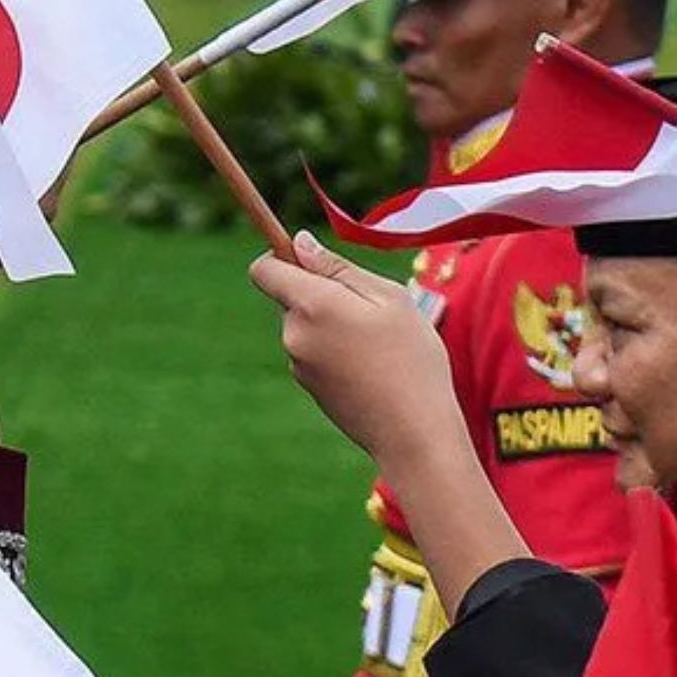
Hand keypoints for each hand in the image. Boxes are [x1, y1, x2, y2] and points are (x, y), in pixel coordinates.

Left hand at [248, 231, 460, 464]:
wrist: (412, 433)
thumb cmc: (410, 359)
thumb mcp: (387, 298)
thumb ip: (337, 268)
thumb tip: (298, 243)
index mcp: (310, 306)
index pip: (264, 269)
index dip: (280, 256)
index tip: (311, 259)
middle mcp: (293, 335)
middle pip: (292, 297)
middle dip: (323, 293)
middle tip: (372, 310)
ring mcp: (298, 364)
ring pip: (308, 325)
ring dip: (334, 323)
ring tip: (378, 344)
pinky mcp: (309, 386)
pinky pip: (316, 351)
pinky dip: (337, 350)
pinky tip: (372, 367)